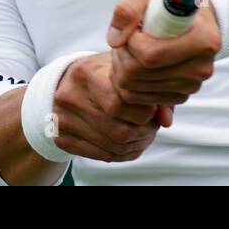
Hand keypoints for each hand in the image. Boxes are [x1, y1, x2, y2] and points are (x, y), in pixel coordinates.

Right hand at [49, 51, 163, 162]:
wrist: (67, 81)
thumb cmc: (104, 74)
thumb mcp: (125, 72)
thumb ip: (150, 91)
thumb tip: (166, 120)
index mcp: (86, 73)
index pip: (120, 103)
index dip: (145, 111)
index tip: (154, 108)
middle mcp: (70, 97)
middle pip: (119, 130)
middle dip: (145, 131)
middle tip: (154, 125)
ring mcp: (63, 120)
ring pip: (113, 147)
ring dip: (137, 145)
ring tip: (146, 134)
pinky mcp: (62, 138)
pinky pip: (103, 156)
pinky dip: (124, 154)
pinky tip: (132, 143)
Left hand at [106, 0, 221, 120]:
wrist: (194, 18)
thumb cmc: (173, 0)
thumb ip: (129, 7)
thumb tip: (115, 40)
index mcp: (203, 40)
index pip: (150, 55)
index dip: (130, 42)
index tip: (133, 27)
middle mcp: (201, 68)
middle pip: (139, 74)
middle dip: (122, 54)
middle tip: (127, 38)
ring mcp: (192, 85)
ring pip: (134, 88)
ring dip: (123, 67)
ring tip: (133, 47)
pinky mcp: (180, 96)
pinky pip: (138, 98)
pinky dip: (129, 82)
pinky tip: (137, 62)